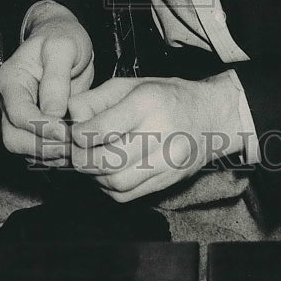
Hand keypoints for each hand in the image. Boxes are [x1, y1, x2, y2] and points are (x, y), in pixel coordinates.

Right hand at [0, 1, 92, 166]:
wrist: (68, 39)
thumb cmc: (64, 37)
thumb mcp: (64, 48)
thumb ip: (56, 79)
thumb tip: (52, 113)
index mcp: (12, 80)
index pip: (18, 113)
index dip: (40, 127)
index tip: (65, 131)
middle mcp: (12, 101)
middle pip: (14, 138)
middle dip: (43, 147)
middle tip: (72, 145)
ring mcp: (22, 115)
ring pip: (25, 149)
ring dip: (50, 155)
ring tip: (77, 149)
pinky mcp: (36, 125)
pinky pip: (38, 150)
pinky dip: (55, 155)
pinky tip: (75, 148)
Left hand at [68, 73, 243, 201]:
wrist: (210, 117)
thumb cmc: (165, 96)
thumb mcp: (130, 85)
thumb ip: (96, 99)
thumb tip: (71, 117)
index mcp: (147, 103)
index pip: (101, 130)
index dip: (79, 135)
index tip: (76, 132)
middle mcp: (160, 133)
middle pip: (105, 161)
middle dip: (82, 159)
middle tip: (79, 150)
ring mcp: (167, 161)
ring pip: (115, 183)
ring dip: (94, 176)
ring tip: (94, 160)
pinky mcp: (168, 181)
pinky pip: (126, 195)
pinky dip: (109, 188)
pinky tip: (109, 172)